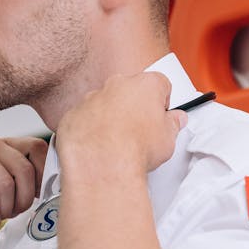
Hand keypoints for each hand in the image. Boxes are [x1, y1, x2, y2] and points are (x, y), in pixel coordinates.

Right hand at [0, 135, 48, 229]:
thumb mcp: (4, 190)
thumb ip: (25, 184)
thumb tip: (53, 190)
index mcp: (8, 145)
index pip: (39, 149)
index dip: (44, 176)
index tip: (39, 197)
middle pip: (24, 168)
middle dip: (24, 198)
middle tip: (15, 212)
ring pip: (4, 180)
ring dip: (6, 206)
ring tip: (0, 215)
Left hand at [56, 72, 186, 174]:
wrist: (103, 164)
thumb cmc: (135, 148)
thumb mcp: (168, 138)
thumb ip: (173, 124)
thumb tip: (174, 121)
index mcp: (145, 84)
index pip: (160, 84)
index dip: (162, 102)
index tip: (161, 115)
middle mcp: (116, 85)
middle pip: (130, 90)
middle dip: (135, 106)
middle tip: (140, 130)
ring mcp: (92, 98)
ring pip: (104, 103)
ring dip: (111, 117)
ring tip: (118, 141)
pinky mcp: (74, 114)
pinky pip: (84, 118)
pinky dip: (90, 129)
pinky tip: (98, 146)